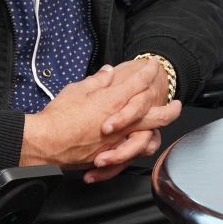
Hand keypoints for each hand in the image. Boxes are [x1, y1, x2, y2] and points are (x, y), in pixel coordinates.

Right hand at [22, 65, 177, 169]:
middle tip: (177, 104)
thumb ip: (96, 81)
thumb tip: (107, 73)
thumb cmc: (58, 116)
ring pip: (149, 137)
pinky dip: (137, 151)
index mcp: (112, 100)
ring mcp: (118, 141)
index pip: (138, 83)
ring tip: (161, 135)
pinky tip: (141, 146)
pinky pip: (131, 156)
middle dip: (170, 108)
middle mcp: (120, 121)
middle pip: (156, 114)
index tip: (153, 67)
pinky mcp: (110, 156)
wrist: (46, 142)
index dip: (148, 72)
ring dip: (159, 133)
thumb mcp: (77, 90)